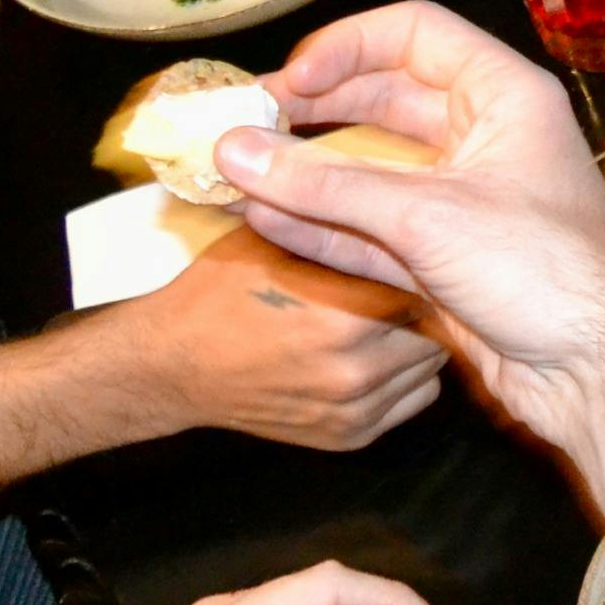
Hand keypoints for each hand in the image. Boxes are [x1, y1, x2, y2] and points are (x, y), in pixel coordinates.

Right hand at [112, 225, 447, 449]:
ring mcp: (356, 408)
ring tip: (387, 315)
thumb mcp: (268, 238)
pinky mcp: (352, 435)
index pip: (421, 279)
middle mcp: (355, 368)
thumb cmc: (217, 294)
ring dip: (417, 338)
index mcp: (341, 315)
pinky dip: (405, 376)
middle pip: (434, 323)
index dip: (420, 258)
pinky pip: (416, 396)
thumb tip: (371, 169)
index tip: (413, 244)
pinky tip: (376, 351)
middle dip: (423, 298)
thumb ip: (320, 211)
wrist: (170, 368)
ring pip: (431, 362)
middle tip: (403, 279)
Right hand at [217, 2, 604, 450]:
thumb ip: (325, 184)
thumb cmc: (540, 271)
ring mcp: (465, 197)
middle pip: (388, 96)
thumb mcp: (427, 217)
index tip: (288, 81)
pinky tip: (261, 218)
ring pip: (374, 166)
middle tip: (242, 121)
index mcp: (505, 97)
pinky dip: (322, 221)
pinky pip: (373, 225)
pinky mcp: (446, 255)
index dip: (347, 45)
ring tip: (233, 168)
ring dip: (308, 167)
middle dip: (315, 106)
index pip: (417, 34)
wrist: (597, 370)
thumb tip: (232, 149)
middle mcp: (487, 136)